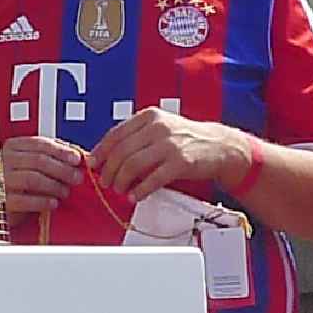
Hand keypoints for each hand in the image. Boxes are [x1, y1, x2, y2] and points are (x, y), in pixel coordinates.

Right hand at [0, 135, 83, 217]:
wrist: (2, 207)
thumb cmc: (21, 183)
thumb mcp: (34, 164)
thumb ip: (54, 155)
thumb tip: (80, 154)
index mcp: (13, 147)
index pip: (39, 144)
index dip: (61, 151)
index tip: (77, 159)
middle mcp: (4, 160)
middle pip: (38, 160)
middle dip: (62, 169)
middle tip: (77, 178)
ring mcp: (0, 180)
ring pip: (32, 179)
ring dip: (54, 186)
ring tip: (66, 192)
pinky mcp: (1, 201)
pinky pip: (23, 200)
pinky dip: (42, 201)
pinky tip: (53, 203)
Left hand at [89, 106, 244, 202]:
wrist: (220, 146)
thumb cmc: (186, 139)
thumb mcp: (161, 127)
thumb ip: (137, 136)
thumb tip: (108, 154)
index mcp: (149, 117)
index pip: (115, 134)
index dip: (101, 151)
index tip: (93, 164)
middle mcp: (158, 127)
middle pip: (121, 152)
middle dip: (109, 171)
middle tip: (106, 183)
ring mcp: (170, 144)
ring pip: (132, 165)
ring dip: (121, 182)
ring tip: (120, 190)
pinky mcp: (180, 162)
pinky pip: (152, 179)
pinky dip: (140, 190)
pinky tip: (136, 196)